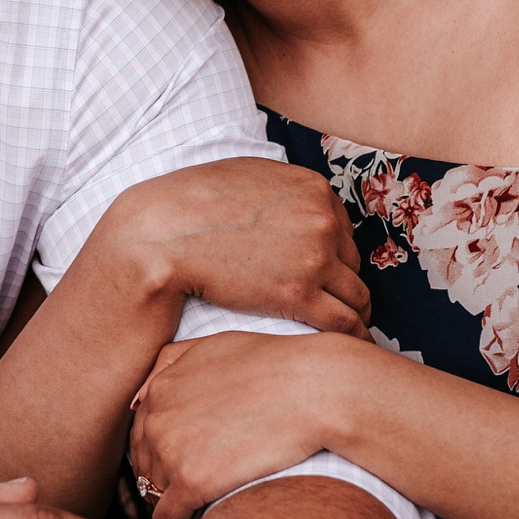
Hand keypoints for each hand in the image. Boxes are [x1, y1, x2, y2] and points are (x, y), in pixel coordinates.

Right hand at [104, 158, 368, 336]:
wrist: (162, 236)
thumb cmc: (191, 205)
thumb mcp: (246, 175)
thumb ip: (282, 188)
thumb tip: (294, 201)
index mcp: (312, 188)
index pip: (342, 228)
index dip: (334, 254)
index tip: (327, 272)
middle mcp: (321, 219)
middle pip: (352, 262)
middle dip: (342, 283)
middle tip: (336, 303)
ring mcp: (313, 257)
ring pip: (356, 294)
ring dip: (355, 313)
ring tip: (349, 328)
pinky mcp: (298, 294)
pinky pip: (344, 321)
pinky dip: (353, 334)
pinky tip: (349, 343)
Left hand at [129, 330, 383, 518]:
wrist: (314, 389)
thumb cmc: (276, 365)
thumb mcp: (214, 346)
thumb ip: (171, 364)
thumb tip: (140, 398)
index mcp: (160, 388)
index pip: (142, 433)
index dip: (156, 453)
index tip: (171, 469)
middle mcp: (155, 418)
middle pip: (144, 464)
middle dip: (158, 482)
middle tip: (176, 499)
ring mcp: (170, 450)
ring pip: (153, 493)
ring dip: (165, 508)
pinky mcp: (191, 482)